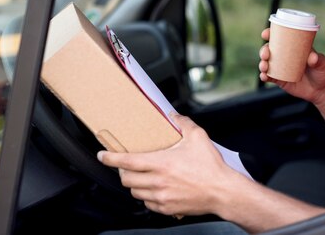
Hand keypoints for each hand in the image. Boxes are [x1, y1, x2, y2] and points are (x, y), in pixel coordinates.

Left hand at [97, 114, 236, 216]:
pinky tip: (154, 189)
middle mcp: (157, 182)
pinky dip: (146, 196)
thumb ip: (182, 123)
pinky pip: (147, 203)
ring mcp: (161, 197)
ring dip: (134, 184)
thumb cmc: (211, 167)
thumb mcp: (197, 137)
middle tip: (126, 166)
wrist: (222, 191)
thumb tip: (173, 115)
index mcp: (161, 163)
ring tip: (141, 176)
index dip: (111, 158)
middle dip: (122, 171)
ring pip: (135, 192)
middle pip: (126, 179)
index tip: (103, 156)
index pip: (127, 161)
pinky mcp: (166, 208)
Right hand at [258, 28, 324, 104]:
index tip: (265, 34)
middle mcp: (284, 56)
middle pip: (269, 50)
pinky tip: (263, 76)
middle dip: (263, 50)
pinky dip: (264, 76)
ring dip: (262, 63)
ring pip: (266, 63)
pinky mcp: (280, 80)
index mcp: (293, 47)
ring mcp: (281, 68)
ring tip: (264, 66)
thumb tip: (312, 57)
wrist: (321, 90)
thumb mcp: (322, 63)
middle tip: (266, 54)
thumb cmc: (322, 72)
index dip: (270, 34)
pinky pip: (269, 77)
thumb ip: (318, 60)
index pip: (279, 38)